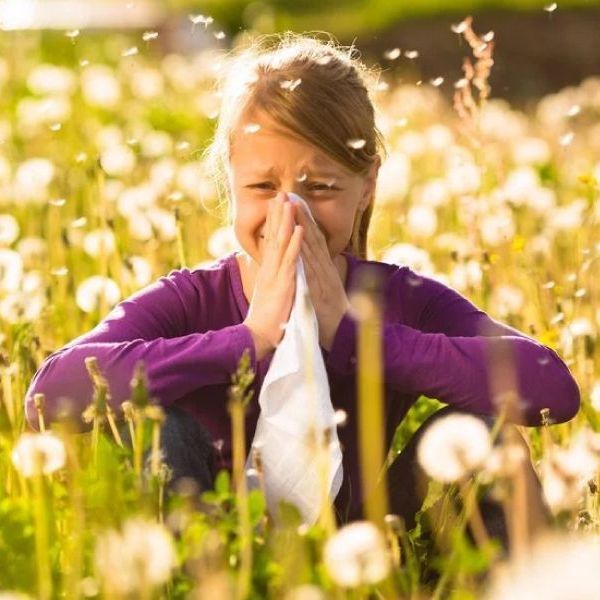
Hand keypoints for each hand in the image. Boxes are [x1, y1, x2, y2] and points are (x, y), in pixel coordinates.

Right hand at [243, 192, 303, 359]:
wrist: (258, 336)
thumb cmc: (265, 318)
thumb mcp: (268, 293)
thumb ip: (270, 279)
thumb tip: (271, 270)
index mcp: (268, 270)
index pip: (270, 241)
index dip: (274, 221)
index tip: (277, 204)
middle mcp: (270, 269)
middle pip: (274, 236)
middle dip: (278, 214)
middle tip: (281, 193)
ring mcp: (276, 275)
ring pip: (281, 243)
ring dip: (286, 221)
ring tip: (290, 202)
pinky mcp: (283, 284)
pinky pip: (291, 260)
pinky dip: (295, 243)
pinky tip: (299, 229)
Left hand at [294, 202, 350, 351]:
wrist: (344, 335)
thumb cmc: (331, 314)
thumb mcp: (324, 289)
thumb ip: (319, 274)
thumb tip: (313, 262)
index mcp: (324, 269)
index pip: (313, 240)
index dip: (304, 221)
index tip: (294, 203)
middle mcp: (325, 269)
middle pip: (312, 238)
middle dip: (302, 216)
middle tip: (291, 195)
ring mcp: (324, 278)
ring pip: (312, 249)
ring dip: (303, 227)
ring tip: (293, 208)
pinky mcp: (321, 290)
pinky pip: (311, 270)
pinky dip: (306, 254)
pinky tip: (300, 240)